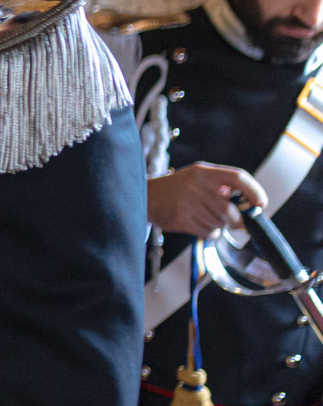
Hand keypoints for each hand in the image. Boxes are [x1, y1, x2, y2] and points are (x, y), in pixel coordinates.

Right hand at [148, 162, 266, 238]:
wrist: (144, 196)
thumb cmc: (176, 188)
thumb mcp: (197, 178)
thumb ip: (221, 186)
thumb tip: (251, 205)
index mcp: (203, 172)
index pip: (238, 178)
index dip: (254, 191)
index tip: (261, 204)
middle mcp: (196, 185)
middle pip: (229, 209)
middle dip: (236, 220)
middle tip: (236, 223)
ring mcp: (187, 202)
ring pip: (218, 223)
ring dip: (218, 226)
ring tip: (206, 219)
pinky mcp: (180, 219)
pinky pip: (206, 232)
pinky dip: (208, 233)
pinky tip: (198, 226)